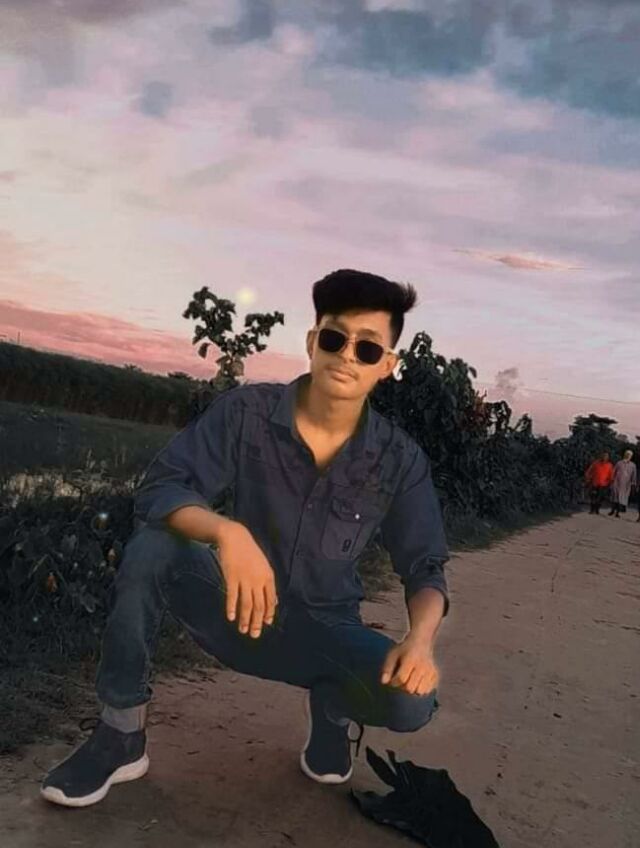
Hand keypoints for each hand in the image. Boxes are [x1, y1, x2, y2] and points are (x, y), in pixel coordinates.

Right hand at [217, 522, 276, 638]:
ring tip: (243, 630)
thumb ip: (268, 584)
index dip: (268, 614)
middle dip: (257, 622)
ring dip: (245, 619)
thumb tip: (273, 602)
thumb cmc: (249, 552)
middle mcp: (258, 580)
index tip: (266, 624)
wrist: (235, 537)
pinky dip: (232, 608)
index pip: (270, 600)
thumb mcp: (264, 566)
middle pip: (259, 606)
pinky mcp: (232, 577)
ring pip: (247, 604)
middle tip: (254, 635)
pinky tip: (231, 617)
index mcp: (268, 577)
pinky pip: (232, 596)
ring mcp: (245, 579)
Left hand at [380, 634, 438, 695]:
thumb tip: (384, 682)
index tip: (392, 679)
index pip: (401, 678)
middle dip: (402, 687)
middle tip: (401, 680)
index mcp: (410, 659)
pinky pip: (427, 691)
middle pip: (410, 688)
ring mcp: (431, 672)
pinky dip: (420, 689)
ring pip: (419, 692)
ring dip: (412, 689)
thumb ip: (387, 668)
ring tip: (409, 681)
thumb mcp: (393, 655)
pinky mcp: (436, 676)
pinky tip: (417, 681)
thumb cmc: (404, 650)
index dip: (394, 682)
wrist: (421, 642)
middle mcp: (422, 666)